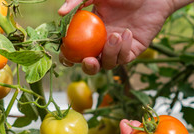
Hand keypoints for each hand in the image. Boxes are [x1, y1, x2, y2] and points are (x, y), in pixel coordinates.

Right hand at [58, 0, 191, 74]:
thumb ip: (77, 1)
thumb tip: (60, 13)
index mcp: (90, 34)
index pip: (77, 51)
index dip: (69, 58)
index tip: (66, 57)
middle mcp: (103, 44)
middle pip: (92, 66)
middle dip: (89, 67)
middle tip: (89, 60)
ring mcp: (118, 49)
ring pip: (109, 64)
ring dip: (110, 53)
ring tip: (116, 34)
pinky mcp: (133, 51)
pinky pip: (125, 58)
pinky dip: (124, 49)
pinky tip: (127, 32)